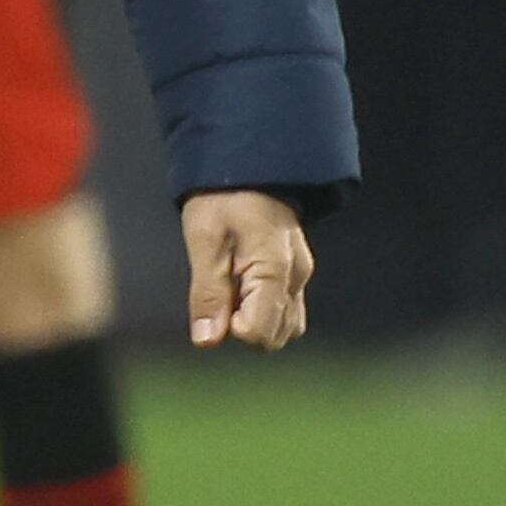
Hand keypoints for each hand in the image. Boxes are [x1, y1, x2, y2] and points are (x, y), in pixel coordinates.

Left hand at [181, 190, 313, 349]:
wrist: (250, 165)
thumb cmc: (223, 198)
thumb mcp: (204, 241)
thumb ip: (208, 293)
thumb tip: (207, 340)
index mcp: (275, 270)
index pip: (258, 334)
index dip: (230, 328)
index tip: (216, 300)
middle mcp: (296, 278)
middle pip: (274, 338)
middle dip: (243, 328)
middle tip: (222, 292)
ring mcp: (301, 276)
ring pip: (284, 329)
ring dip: (255, 322)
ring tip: (232, 288)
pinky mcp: (297, 273)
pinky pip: (287, 311)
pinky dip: (265, 312)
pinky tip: (244, 287)